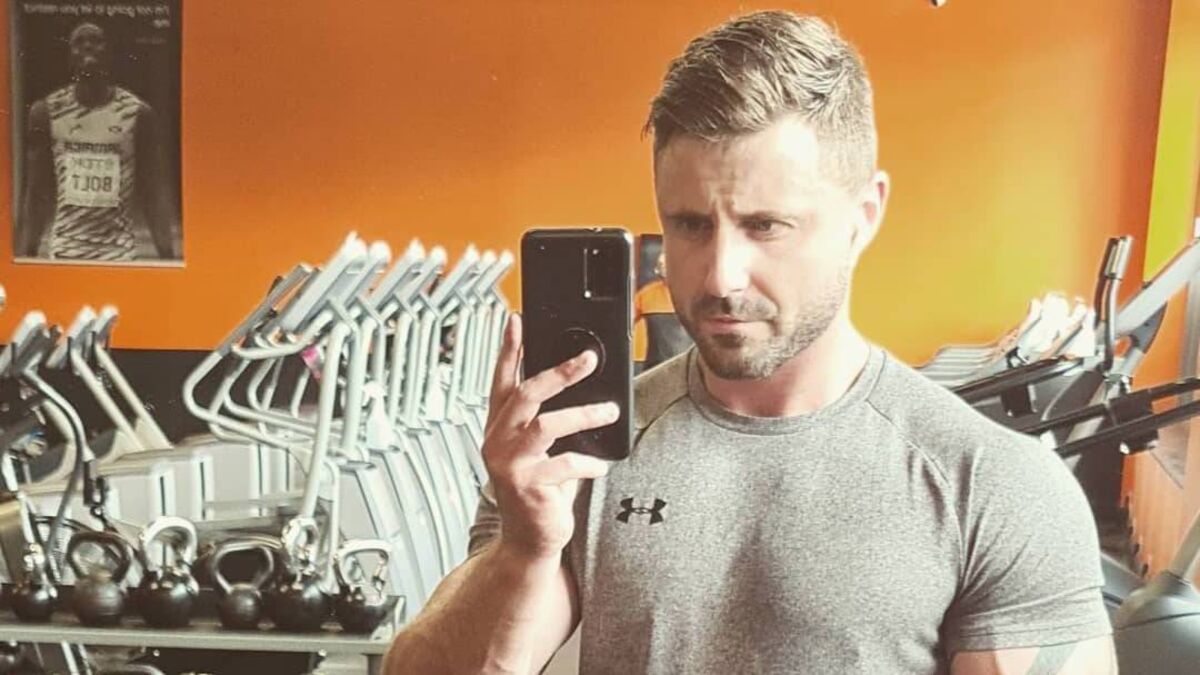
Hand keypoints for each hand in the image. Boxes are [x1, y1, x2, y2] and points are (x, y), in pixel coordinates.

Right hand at [483, 314, 616, 560]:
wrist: (530, 540)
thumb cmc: (539, 491)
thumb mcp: (542, 450)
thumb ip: (550, 420)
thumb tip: (585, 386)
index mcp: (499, 426)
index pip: (501, 380)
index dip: (508, 349)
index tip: (516, 320)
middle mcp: (498, 441)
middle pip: (526, 394)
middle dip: (559, 372)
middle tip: (589, 359)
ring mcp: (508, 464)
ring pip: (546, 425)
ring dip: (582, 414)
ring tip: (608, 412)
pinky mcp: (525, 487)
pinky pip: (562, 465)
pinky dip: (587, 462)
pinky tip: (600, 466)